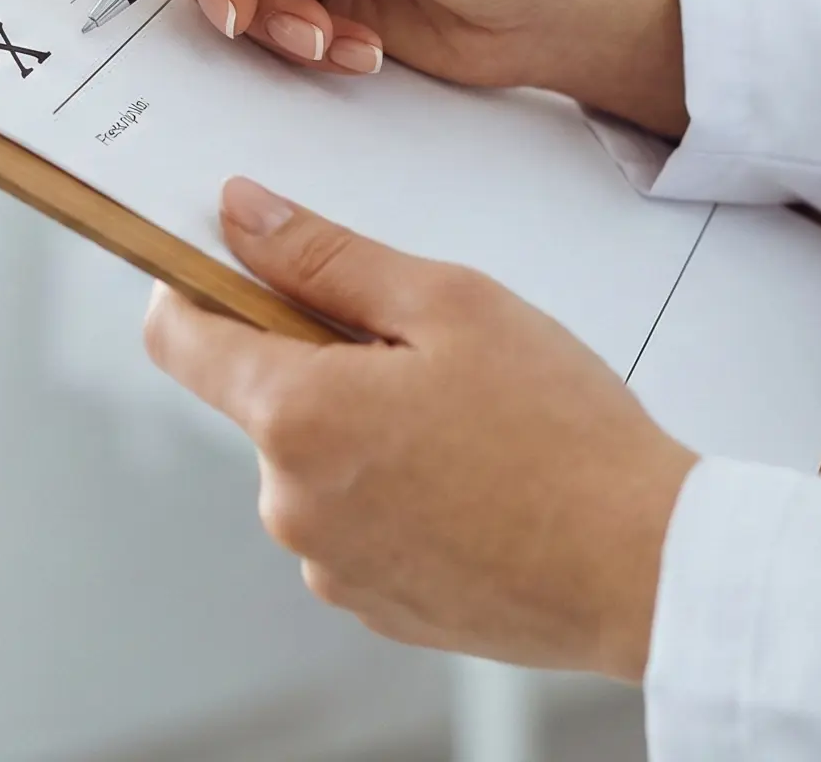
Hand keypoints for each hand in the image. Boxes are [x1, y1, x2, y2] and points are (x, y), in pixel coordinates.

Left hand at [144, 177, 698, 679]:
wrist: (643, 569)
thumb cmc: (563, 433)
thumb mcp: (450, 304)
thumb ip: (327, 256)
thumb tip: (241, 215)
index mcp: (295, 417)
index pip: (176, 337)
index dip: (193, 284)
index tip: (231, 261)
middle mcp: (290, 504)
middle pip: (261, 398)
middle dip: (321, 360)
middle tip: (423, 349)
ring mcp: (329, 566)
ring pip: (314, 463)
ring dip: (363, 430)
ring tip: (468, 426)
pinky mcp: (372, 606)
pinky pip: (355, 524)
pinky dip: (394, 493)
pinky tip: (474, 484)